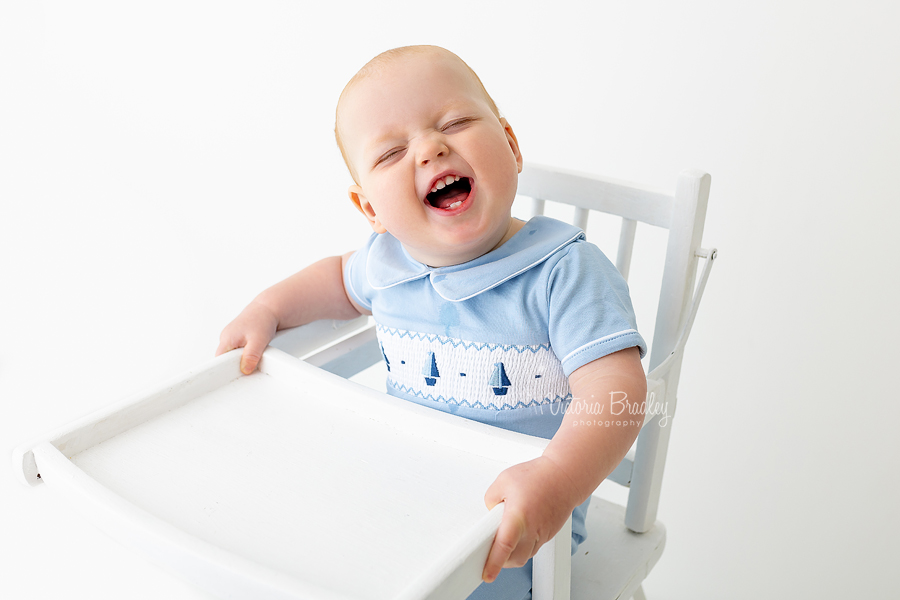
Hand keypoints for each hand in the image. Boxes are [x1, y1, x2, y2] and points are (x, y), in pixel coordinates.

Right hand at [215, 301, 278, 374]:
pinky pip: (237, 351)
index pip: (218, 361)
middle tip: (249, 363)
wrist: (267, 310)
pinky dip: (245, 353)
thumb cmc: (262, 320)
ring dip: (242, 358)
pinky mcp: (236, 338)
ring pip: (232, 356)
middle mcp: (225, 338)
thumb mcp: (258, 341)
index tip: (234, 375)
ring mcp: (230, 338)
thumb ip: (251, 356)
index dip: (225, 370)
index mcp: (226, 339)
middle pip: (225, 360)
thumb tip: (245, 369)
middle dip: (236, 365)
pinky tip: (252, 349)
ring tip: (253, 352)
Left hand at [482, 456, 582, 582]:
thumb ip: (491, 499)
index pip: (504, 547)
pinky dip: (524, 546)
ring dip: (513, 554)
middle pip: (514, 559)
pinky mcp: (548, 534)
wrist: (564, 476)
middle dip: (501, 561)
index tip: (487, 575)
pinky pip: (533, 548)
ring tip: (505, 540)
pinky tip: (519, 534)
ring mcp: (542, 534)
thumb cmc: (538, 476)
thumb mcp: (503, 480)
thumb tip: (491, 513)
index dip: (493, 564)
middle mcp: (532, 529)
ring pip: (525, 556)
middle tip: (491, 552)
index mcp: (518, 516)